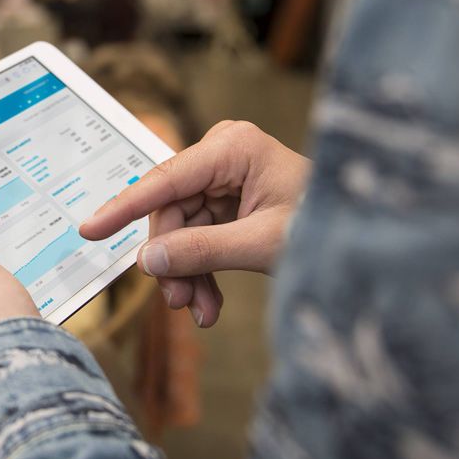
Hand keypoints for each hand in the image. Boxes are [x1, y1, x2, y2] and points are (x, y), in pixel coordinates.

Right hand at [79, 121, 309, 327]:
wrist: (370, 236)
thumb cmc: (328, 226)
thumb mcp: (259, 244)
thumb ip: (199, 251)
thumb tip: (147, 262)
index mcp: (232, 147)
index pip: (163, 181)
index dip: (123, 209)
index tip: (89, 230)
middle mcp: (223, 153)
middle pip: (171, 212)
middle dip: (173, 261)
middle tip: (179, 303)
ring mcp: (226, 175)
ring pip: (181, 229)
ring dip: (188, 273)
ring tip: (201, 312)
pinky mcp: (230, 198)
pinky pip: (199, 235)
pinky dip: (203, 269)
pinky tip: (209, 303)